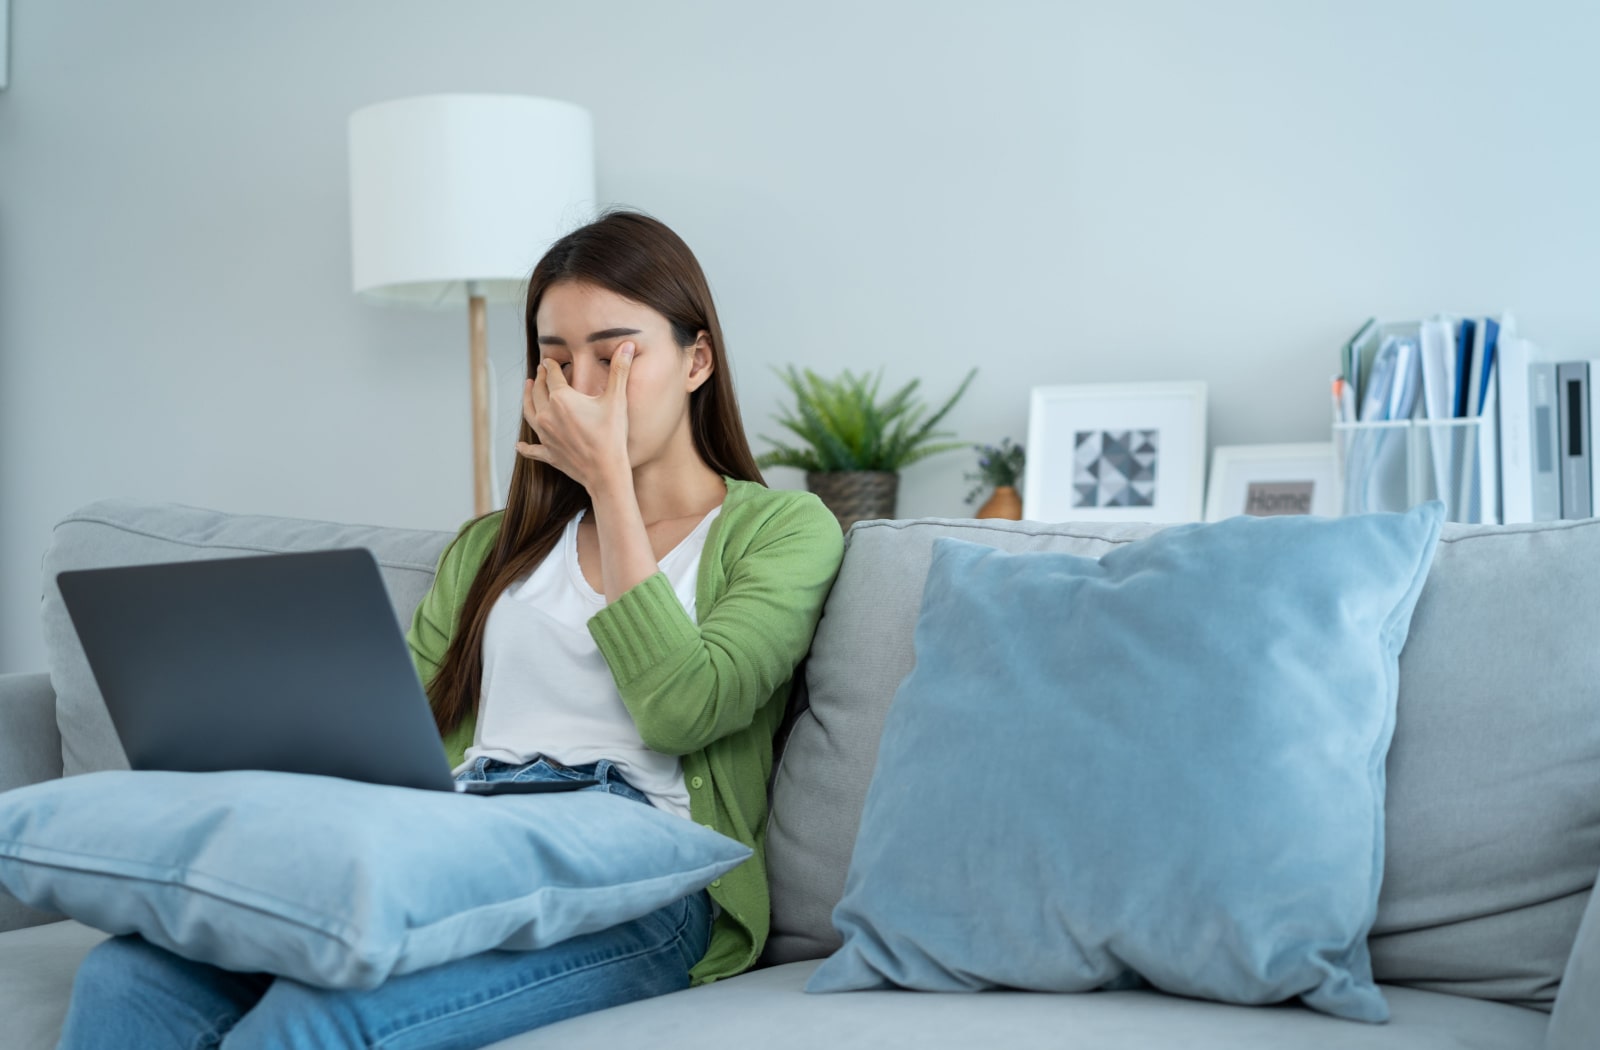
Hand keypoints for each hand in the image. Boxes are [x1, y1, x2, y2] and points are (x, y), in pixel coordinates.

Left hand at [515, 343, 633, 492]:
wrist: (606, 472)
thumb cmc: (612, 436)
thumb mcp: (617, 400)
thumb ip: (619, 370)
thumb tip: (628, 344)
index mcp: (561, 399)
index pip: (552, 376)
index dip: (551, 366)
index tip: (550, 361)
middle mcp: (548, 415)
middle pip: (537, 392)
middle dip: (539, 379)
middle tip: (540, 372)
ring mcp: (546, 435)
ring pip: (529, 413)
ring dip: (527, 399)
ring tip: (526, 389)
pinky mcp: (548, 453)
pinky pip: (532, 449)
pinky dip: (525, 447)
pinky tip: (519, 445)